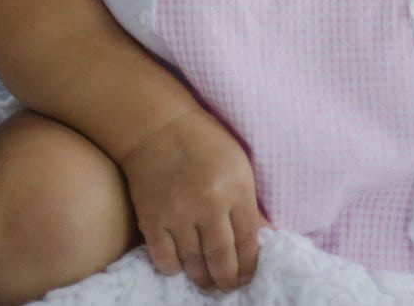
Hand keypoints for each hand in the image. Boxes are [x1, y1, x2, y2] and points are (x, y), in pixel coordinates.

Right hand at [118, 104, 270, 291]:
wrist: (158, 126)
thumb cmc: (205, 141)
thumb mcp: (239, 163)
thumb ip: (248, 202)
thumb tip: (262, 236)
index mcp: (235, 188)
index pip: (248, 240)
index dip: (250, 265)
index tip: (249, 275)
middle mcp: (208, 204)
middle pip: (222, 260)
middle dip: (229, 280)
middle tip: (230, 286)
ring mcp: (178, 214)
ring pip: (194, 264)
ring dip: (203, 278)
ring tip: (209, 282)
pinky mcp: (151, 220)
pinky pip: (165, 260)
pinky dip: (175, 268)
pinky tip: (181, 264)